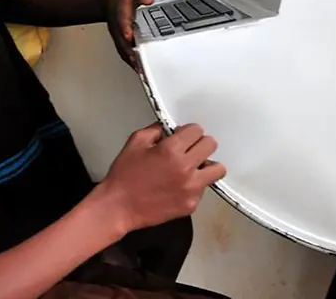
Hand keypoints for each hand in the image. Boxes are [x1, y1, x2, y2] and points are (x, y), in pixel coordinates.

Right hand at [96, 123, 224, 235]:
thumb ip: (155, 130)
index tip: (183, 136)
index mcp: (171, 150)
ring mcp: (191, 189)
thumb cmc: (124, 176)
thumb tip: (168, 129)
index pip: (197, 130)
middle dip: (199, 144)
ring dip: (206, 165)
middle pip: (211, 145)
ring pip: (217, 169)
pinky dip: (195, 185)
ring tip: (193, 168)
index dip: (188, 131)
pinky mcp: (191, 205)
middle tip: (189, 149)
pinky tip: (179, 186)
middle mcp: (185, 169)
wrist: (119, 206)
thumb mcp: (135, 142)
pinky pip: (203, 189)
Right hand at [105, 0, 153, 71]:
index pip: (122, 21)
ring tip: (141, 71)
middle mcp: (118, 26)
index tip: (128, 36)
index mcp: (120, 11)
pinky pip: (125, 53)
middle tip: (138, 62)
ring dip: (131, 61)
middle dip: (129, 52)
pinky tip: (139, 70)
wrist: (107, 0)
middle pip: (122, 41)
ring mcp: (118, 35)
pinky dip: (132, 62)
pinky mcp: (121, 41)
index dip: (125, 29)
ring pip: (123, 50)